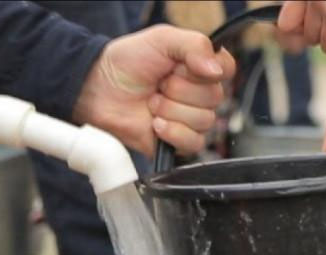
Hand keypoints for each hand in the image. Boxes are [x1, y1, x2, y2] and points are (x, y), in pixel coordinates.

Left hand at [72, 24, 235, 156]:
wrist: (98, 89)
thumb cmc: (128, 62)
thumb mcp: (161, 40)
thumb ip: (194, 45)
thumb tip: (216, 70)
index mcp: (200, 66)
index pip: (226, 69)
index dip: (206, 69)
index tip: (182, 65)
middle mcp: (199, 94)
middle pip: (214, 97)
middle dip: (180, 90)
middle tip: (158, 84)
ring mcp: (189, 119)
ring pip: (204, 121)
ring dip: (171, 110)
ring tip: (152, 102)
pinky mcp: (177, 142)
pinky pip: (194, 143)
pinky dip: (173, 132)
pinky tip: (155, 124)